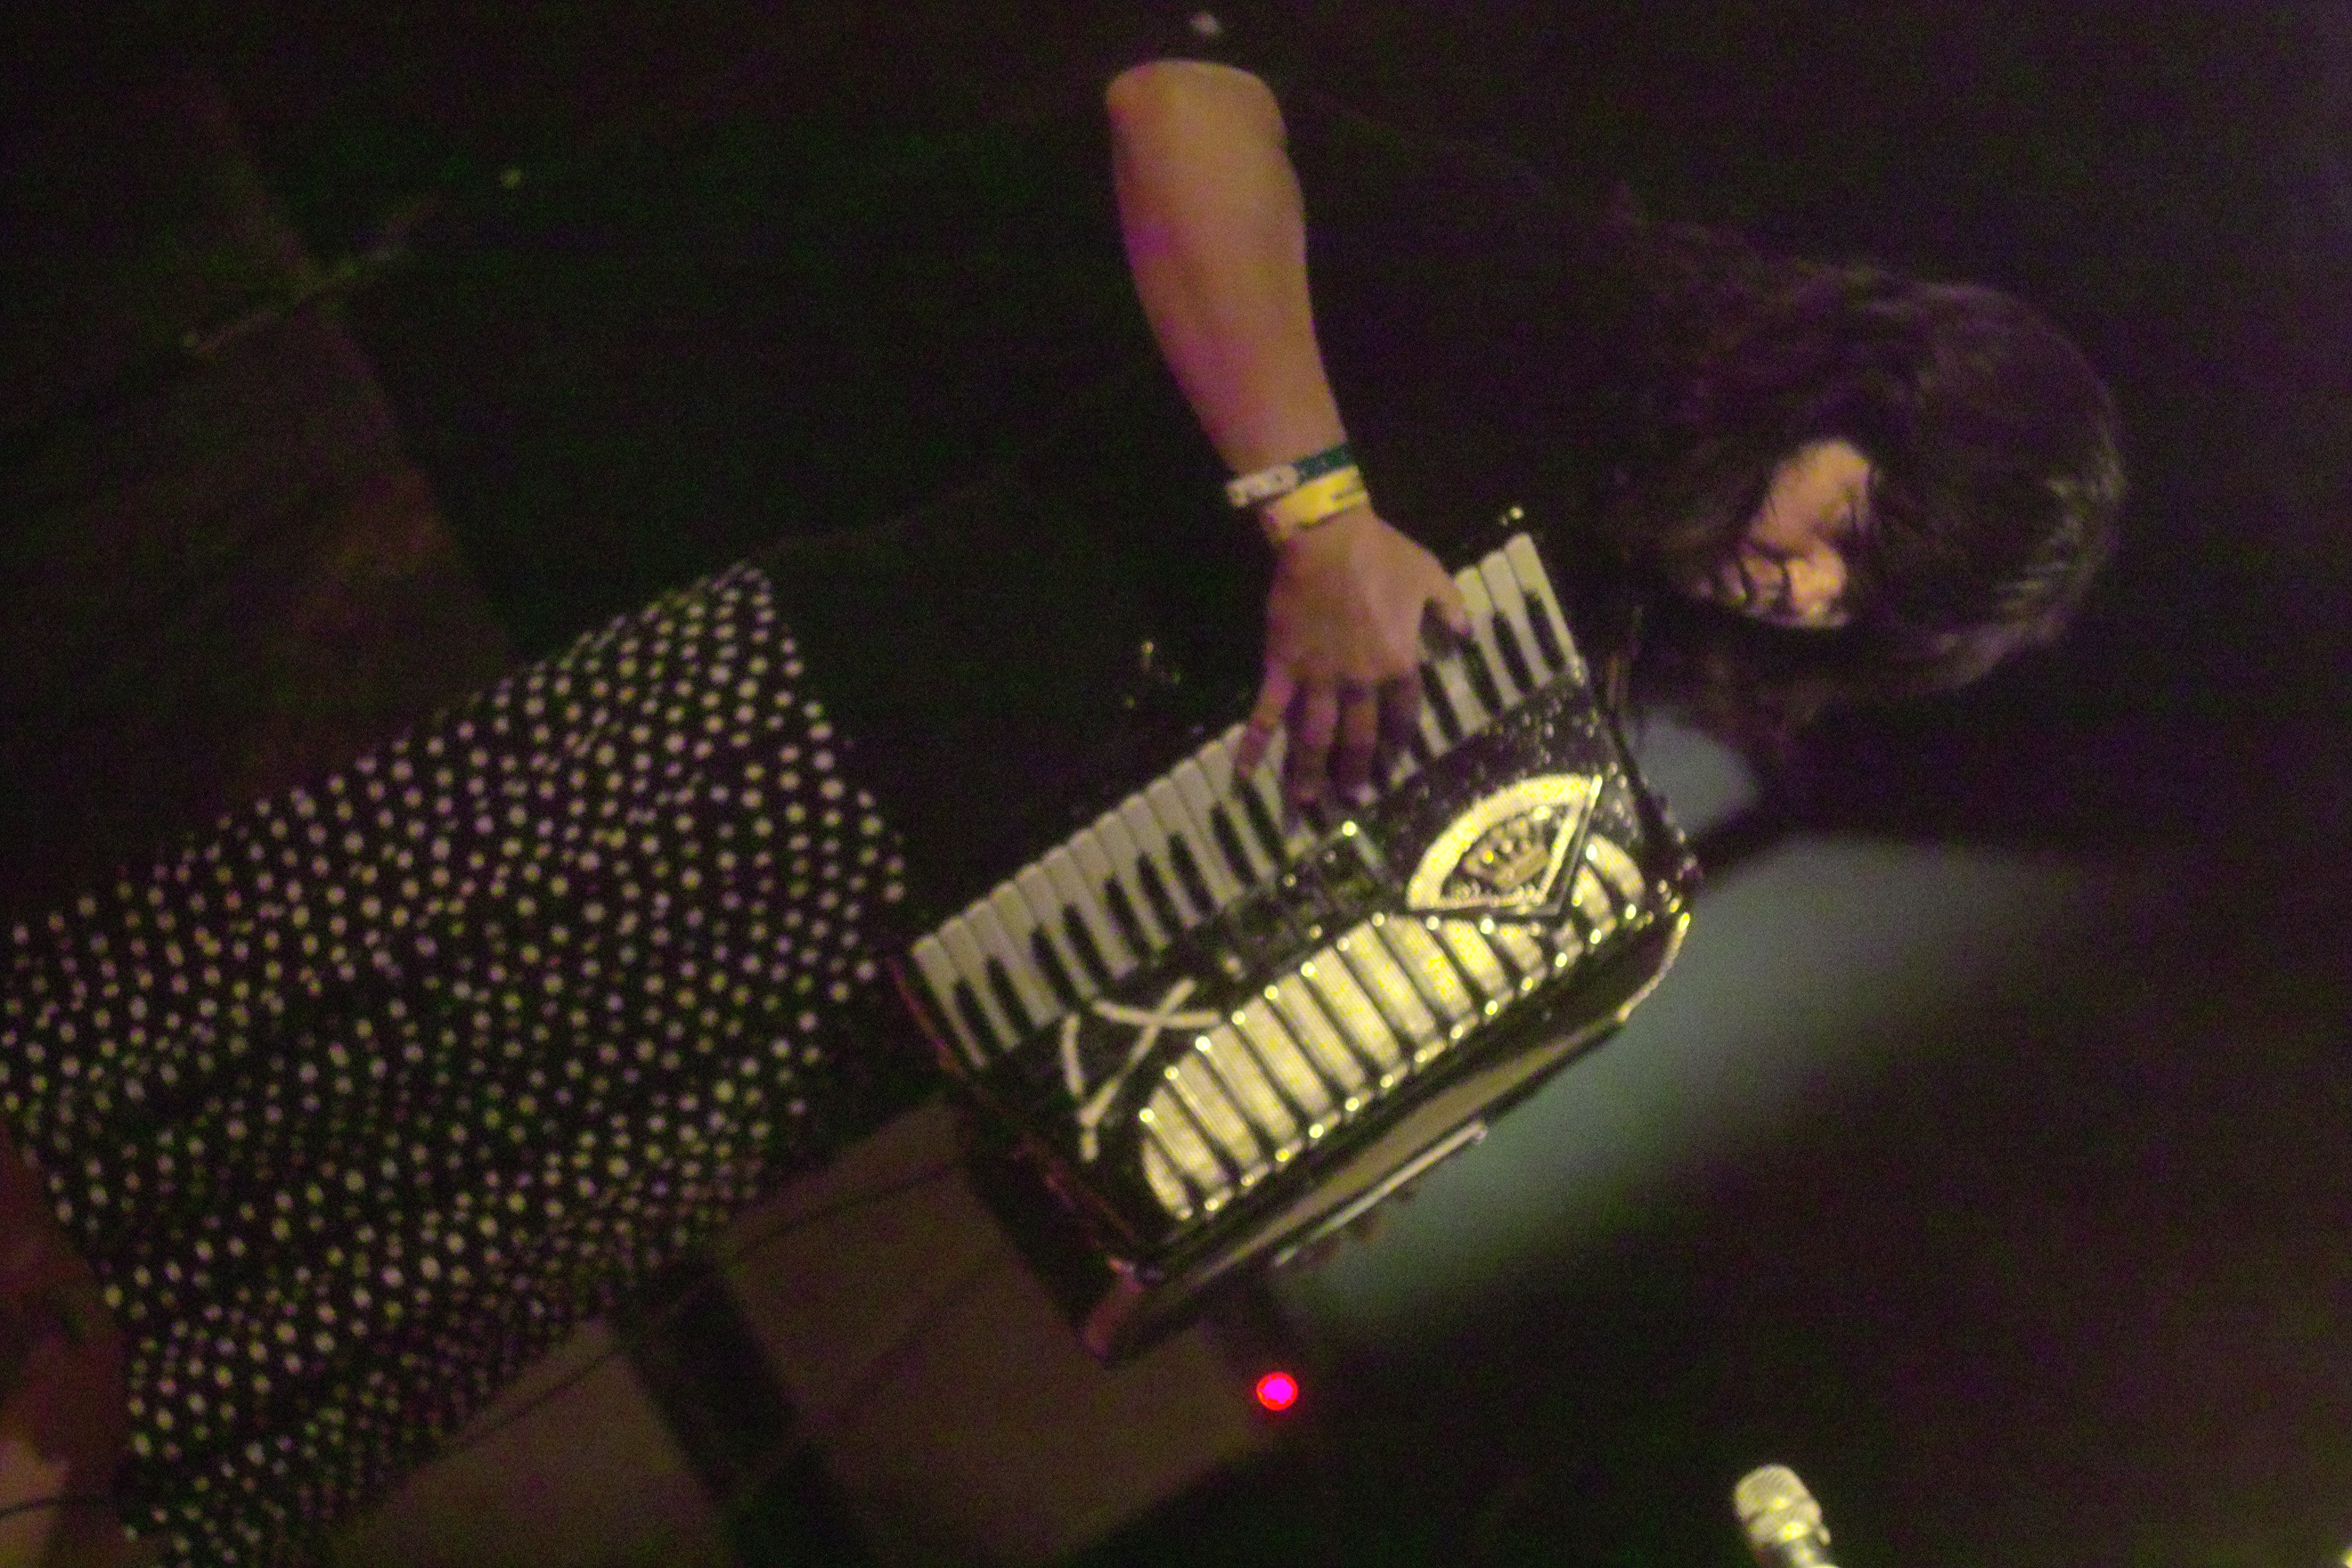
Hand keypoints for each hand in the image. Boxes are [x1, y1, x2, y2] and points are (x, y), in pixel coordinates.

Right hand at [1234, 508, 1470, 804]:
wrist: (1327, 536)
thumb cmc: (1381, 553)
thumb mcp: (1432, 576)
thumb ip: (1452, 610)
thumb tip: (1467, 637)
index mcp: (1399, 664)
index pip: (1403, 717)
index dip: (1398, 743)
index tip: (1394, 763)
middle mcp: (1360, 682)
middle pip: (1360, 739)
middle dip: (1356, 773)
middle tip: (1353, 798)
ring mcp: (1318, 679)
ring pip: (1315, 739)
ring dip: (1310, 774)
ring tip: (1307, 802)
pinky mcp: (1283, 667)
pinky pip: (1267, 715)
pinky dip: (1253, 747)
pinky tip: (1242, 776)